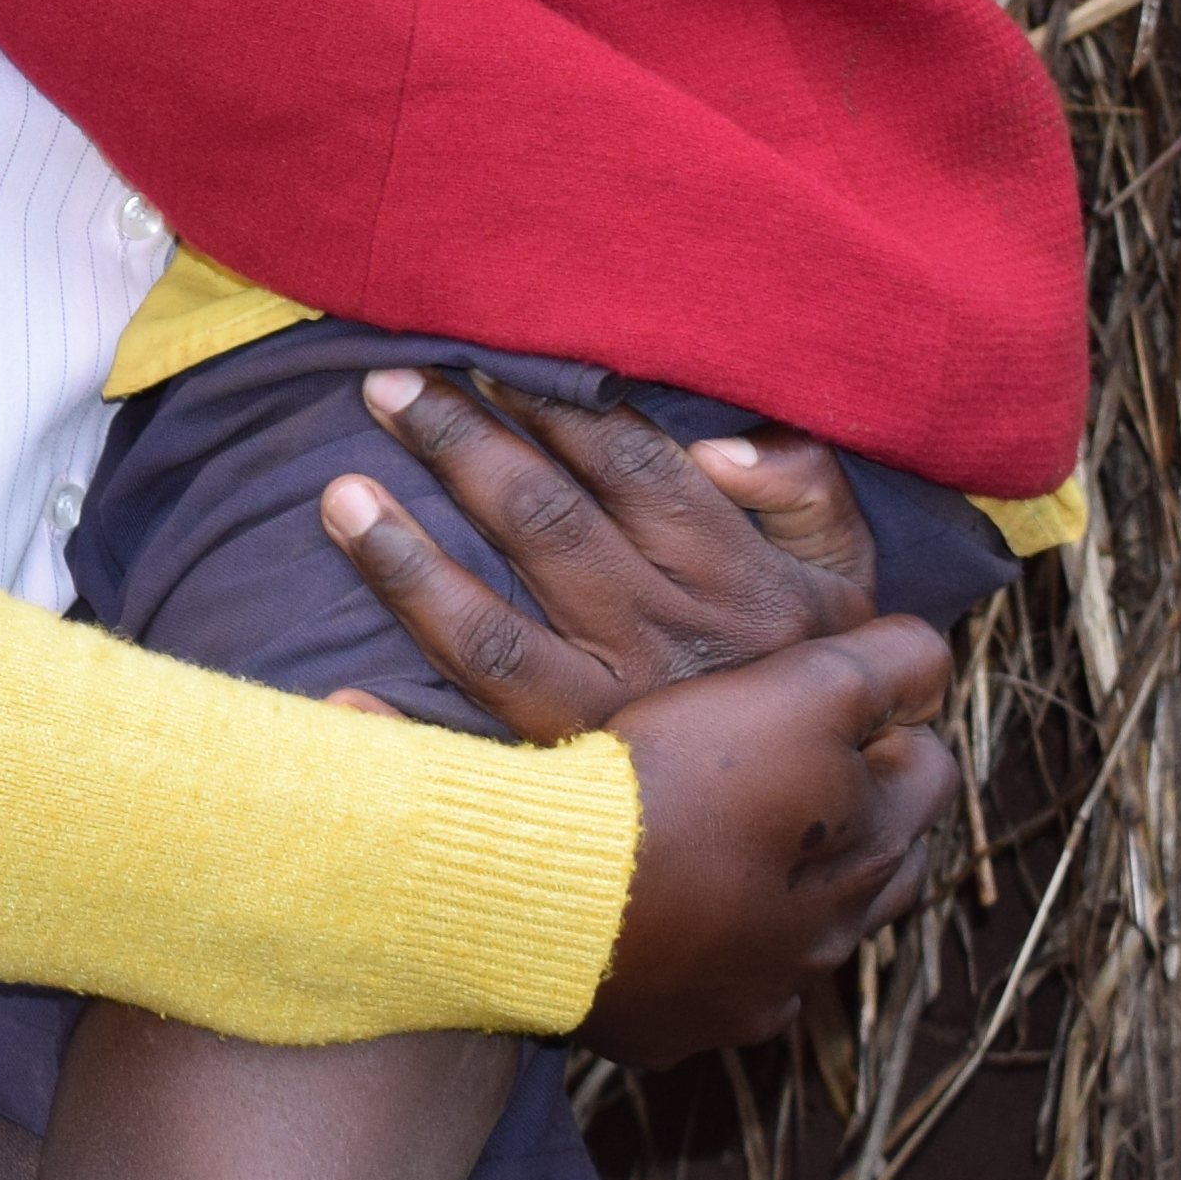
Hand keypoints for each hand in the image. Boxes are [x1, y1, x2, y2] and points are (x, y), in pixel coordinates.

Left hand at [318, 366, 884, 736]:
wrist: (827, 821)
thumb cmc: (813, 668)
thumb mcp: (844, 575)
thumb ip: (806, 491)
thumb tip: (716, 450)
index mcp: (736, 582)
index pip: (630, 466)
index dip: (552, 405)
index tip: (484, 357)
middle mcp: (668, 645)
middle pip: (546, 526)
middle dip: (460, 445)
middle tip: (384, 384)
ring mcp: (614, 720)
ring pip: (493, 636)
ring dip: (407, 562)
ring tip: (340, 495)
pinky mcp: (575, 784)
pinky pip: (475, 755)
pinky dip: (402, 732)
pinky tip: (336, 696)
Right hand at [576, 616, 963, 1063]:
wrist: (558, 888)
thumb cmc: (679, 779)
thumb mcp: (802, 688)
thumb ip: (887, 665)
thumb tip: (931, 662)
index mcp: (873, 845)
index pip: (932, 770)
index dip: (887, 724)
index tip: (822, 704)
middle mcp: (836, 930)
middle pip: (885, 867)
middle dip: (854, 820)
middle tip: (782, 774)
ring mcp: (764, 988)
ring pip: (805, 936)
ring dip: (783, 896)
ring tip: (718, 848)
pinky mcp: (687, 1025)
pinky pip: (715, 988)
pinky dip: (700, 955)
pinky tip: (651, 916)